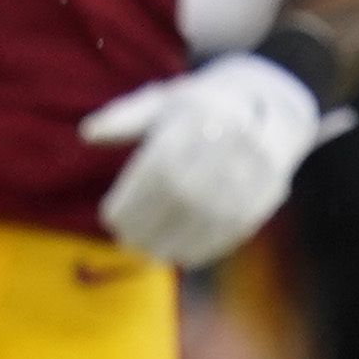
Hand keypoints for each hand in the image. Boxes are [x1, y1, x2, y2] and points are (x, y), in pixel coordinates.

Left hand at [78, 53, 344, 270]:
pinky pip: (239, 225)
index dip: (133, 198)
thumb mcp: (162, 102)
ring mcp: (256, 168)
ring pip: (213, 214)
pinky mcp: (271, 191)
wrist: (268, 105)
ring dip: (177, 240)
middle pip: (186, 193)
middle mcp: (233, 141)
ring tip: (148, 253)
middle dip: (151, 223)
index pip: (161, 165)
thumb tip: (87, 134)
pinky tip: (182, 255)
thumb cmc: (198, 109)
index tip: (108, 219)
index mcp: (201, 116)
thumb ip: (124, 118)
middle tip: (125, 241)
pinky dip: (208, 246)